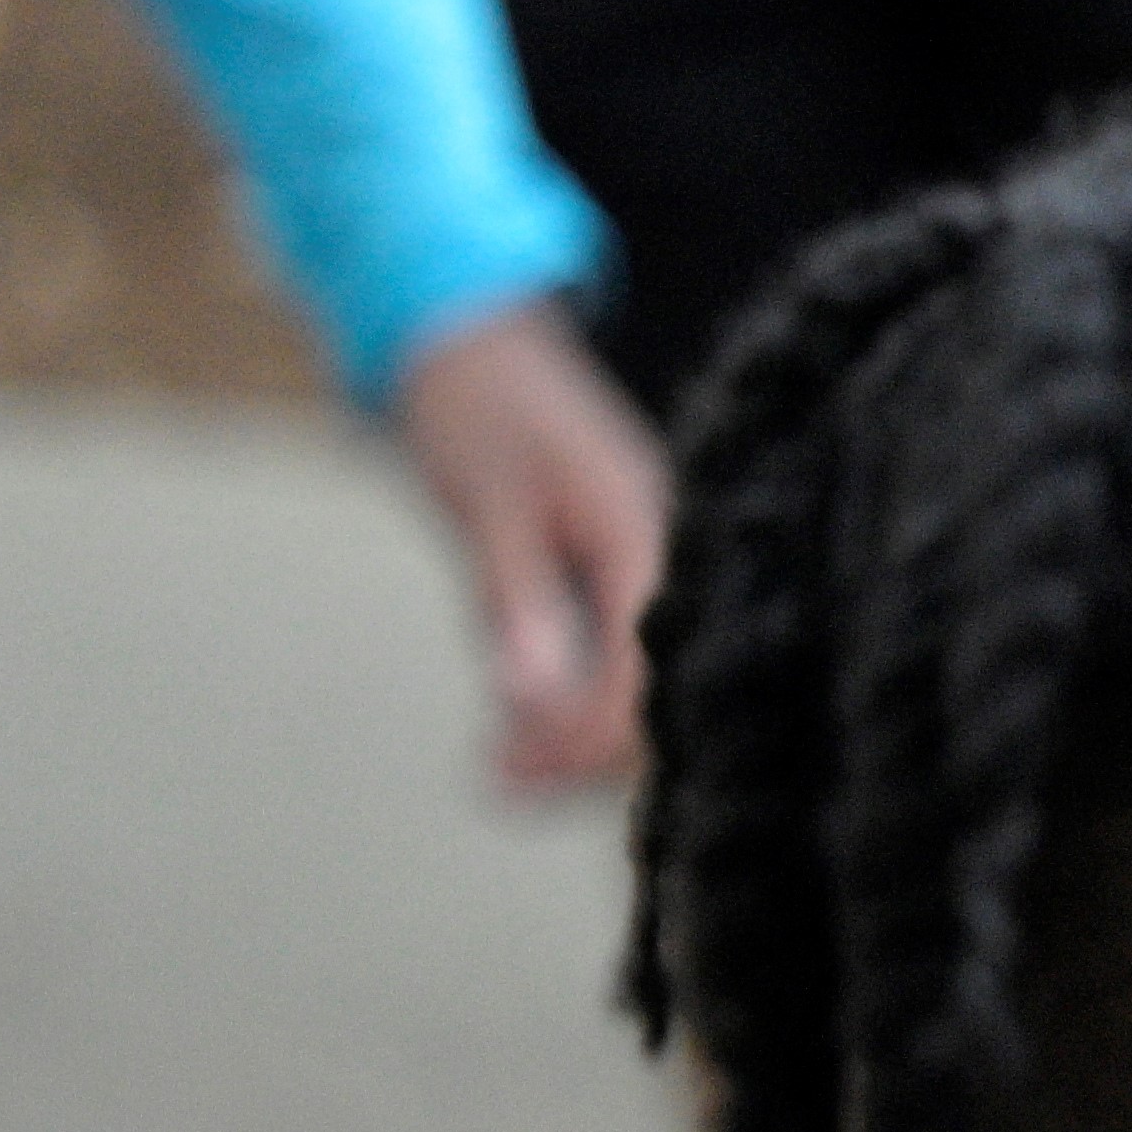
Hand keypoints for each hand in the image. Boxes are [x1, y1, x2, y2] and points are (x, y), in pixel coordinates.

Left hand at [389, 296, 665, 794]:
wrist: (470, 342)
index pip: (649, 663)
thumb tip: (536, 704)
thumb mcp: (489, 506)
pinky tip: (511, 731)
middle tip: (504, 789)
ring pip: (633, 676)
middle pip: (657, 683)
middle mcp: (662, 552)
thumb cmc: (477, 411)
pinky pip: (607, 651)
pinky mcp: (609, 569)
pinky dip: (563, 699)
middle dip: (586, 749)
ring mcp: (640, 562)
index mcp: (648, 533)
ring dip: (571, 735)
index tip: (532, 780)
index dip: (597, 735)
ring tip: (499, 777)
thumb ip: (518, 602)